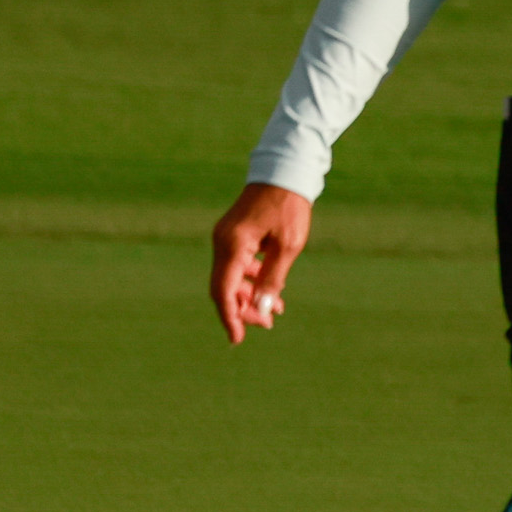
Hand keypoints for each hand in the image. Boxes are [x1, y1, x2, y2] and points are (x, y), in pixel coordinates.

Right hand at [209, 183, 313, 344]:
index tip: (237, 339)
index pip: (223, 290)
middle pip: (225, 287)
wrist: (284, 173)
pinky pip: (237, 265)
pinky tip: (272, 292)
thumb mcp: (288, 246)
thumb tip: (263, 309)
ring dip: (250, 296)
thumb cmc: (289, 207)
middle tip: (267, 324)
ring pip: (232, 278)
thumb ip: (273, 278)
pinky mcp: (234, 236)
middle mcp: (222, 243)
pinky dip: (252, 280)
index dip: (229, 316)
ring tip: (275, 312)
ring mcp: (226, 239)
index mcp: (232, 245)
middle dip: (244, 309)